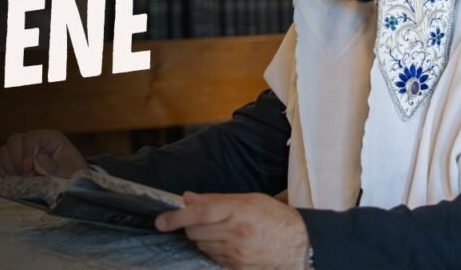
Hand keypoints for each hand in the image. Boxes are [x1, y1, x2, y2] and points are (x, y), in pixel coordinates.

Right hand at [0, 129, 86, 177]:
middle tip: (25, 175)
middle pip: (15, 141)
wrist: (73, 188)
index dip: (27, 151)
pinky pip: (1, 164)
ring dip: (10, 166)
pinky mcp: (16, 165)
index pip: (32, 137)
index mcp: (51, 139)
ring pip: (5, 151)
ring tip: (22, 179)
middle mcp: (35, 142)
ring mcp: (24, 152)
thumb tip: (37, 158)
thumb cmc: (73, 177)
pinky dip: (5, 172)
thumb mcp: (69, 172)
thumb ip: (54, 166)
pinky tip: (15, 180)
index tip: (28, 168)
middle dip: (16, 159)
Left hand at [155, 192, 309, 269]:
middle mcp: (235, 233)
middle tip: (200, 220)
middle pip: (195, 232)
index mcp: (239, 211)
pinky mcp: (237, 267)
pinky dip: (214, 249)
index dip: (176, 217)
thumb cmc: (275, 217)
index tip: (161, 221)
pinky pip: (213, 258)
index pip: (199, 213)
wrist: (299, 245)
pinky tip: (228, 243)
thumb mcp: (249, 199)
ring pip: (202, 246)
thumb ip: (216, 199)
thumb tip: (188, 199)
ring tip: (221, 231)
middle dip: (191, 226)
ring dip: (203, 238)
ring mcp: (236, 253)